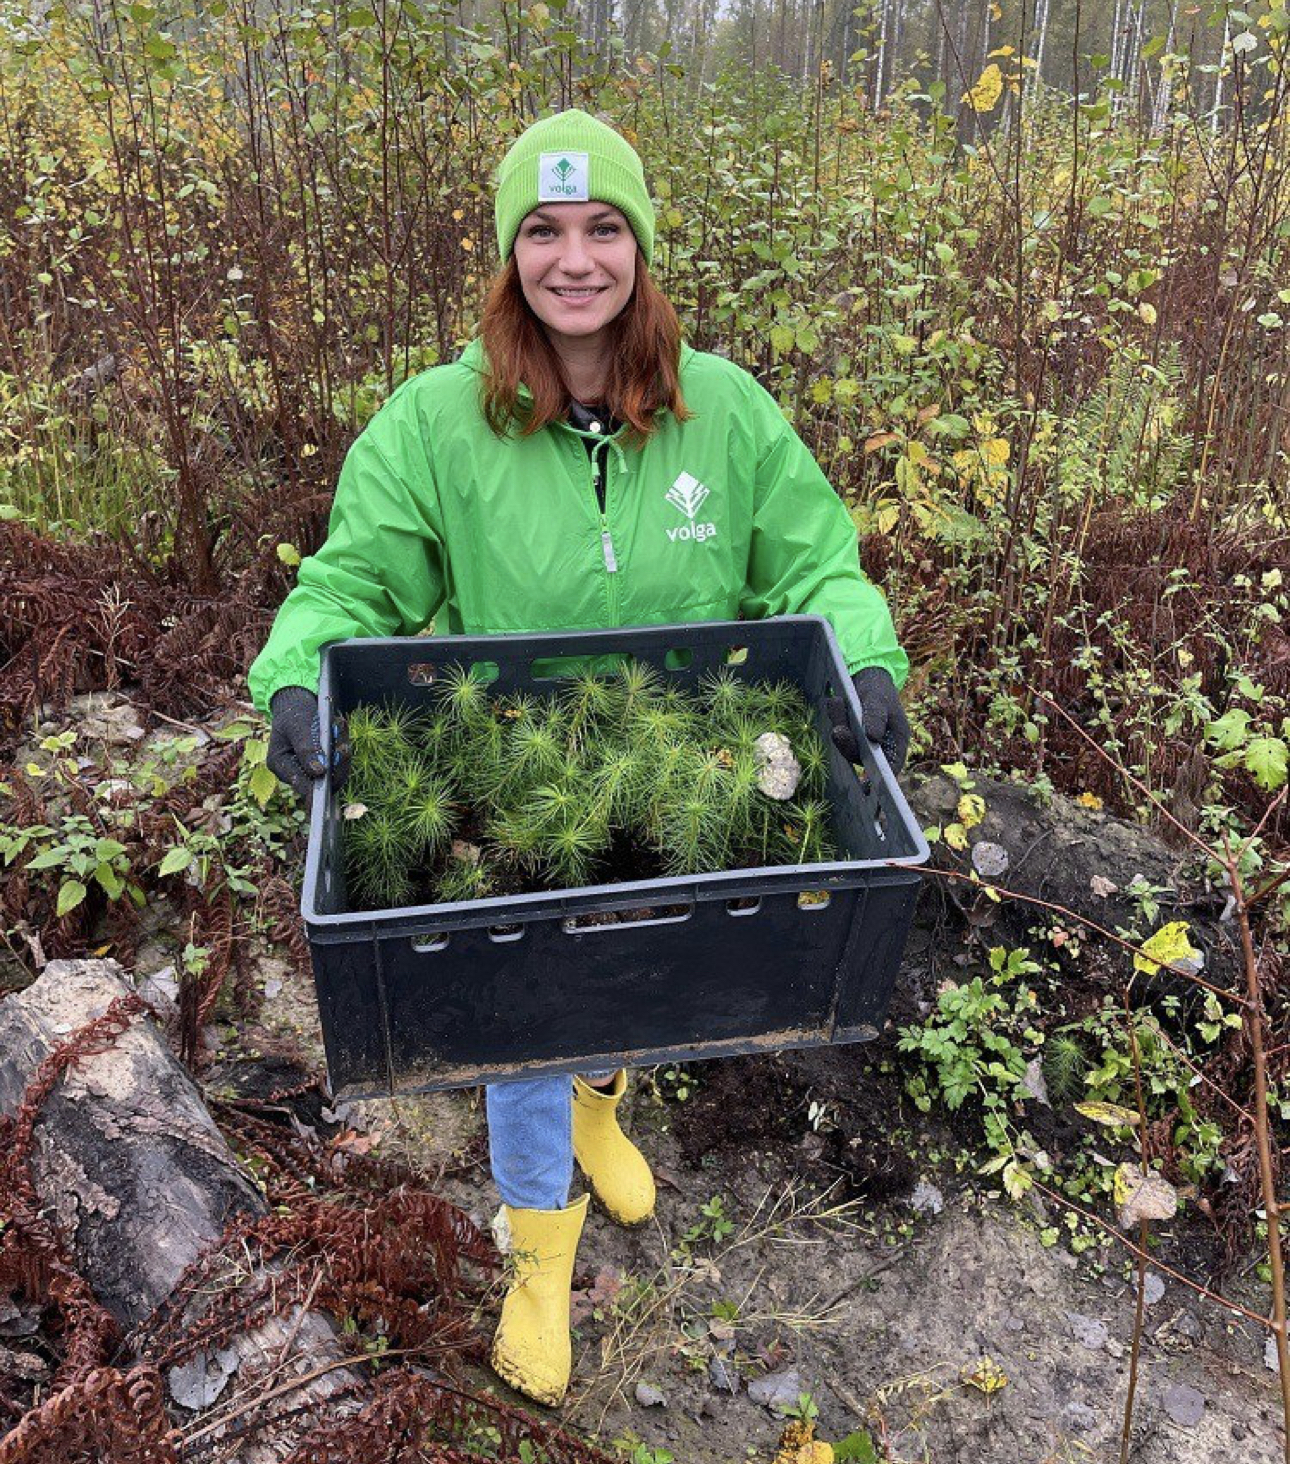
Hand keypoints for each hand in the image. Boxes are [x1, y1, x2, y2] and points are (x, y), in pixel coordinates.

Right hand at [267, 686, 350, 802]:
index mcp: (281, 765)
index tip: (328, 782)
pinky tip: (340, 725)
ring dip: (342, 753)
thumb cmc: (292, 712)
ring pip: (335, 772)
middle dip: (337, 765)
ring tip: (340, 727)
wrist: (296, 701)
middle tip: (343, 747)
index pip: (300, 784)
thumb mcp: (297, 726)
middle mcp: (296, 771)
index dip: (315, 790)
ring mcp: (312, 767)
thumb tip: (319, 772)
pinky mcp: (325, 762)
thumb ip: (306, 748)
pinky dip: (342, 744)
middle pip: (322, 782)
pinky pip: (339, 761)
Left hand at [826, 667, 909, 775]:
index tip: (869, 785)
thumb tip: (873, 737)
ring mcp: (860, 742)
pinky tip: (835, 700)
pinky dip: (835, 715)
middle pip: (861, 757)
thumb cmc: (880, 690)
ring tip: (837, 702)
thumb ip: (876, 716)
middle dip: (848, 744)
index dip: (881, 778)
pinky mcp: (847, 734)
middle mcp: (877, 746)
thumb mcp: (880, 699)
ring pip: (846, 744)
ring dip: (839, 724)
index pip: (890, 766)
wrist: (867, 676)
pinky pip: (838, 730)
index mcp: (895, 742)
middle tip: (839, 730)